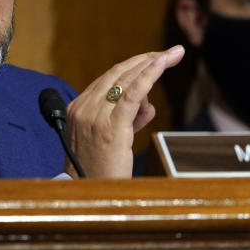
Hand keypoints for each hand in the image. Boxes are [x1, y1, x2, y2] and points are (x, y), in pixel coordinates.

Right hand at [65, 46, 184, 177]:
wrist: (89, 197)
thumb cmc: (100, 173)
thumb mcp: (111, 140)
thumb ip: (127, 119)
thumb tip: (148, 104)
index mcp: (78, 109)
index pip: (109, 78)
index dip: (134, 66)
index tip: (154, 58)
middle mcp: (83, 108)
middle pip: (118, 73)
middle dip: (146, 59)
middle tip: (170, 52)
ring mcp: (95, 116)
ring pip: (126, 79)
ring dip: (152, 63)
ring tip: (172, 55)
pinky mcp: (111, 127)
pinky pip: (132, 93)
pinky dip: (149, 74)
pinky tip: (162, 62)